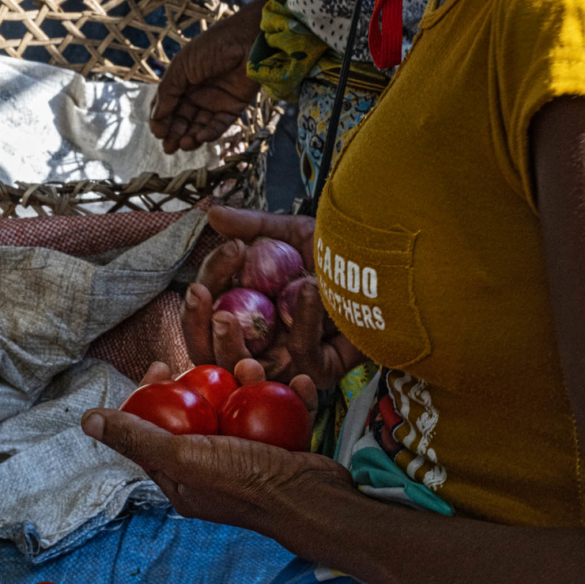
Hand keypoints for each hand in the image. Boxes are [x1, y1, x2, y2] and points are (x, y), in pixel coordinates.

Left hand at [81, 359, 353, 540]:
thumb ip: (138, 437)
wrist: (312, 500)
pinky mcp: (286, 446)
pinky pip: (285, 411)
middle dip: (211, 372)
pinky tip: (300, 383)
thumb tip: (88, 419)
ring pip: (247, 402)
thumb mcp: (184, 457)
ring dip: (253, 378)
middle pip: (205, 407)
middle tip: (210, 354)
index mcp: (184, 474)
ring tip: (256, 367)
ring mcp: (252, 453)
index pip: (157, 429)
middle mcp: (215, 464)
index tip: (161, 363)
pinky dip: (294, 395)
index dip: (153, 393)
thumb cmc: (245, 483)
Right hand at [150, 0, 267, 153]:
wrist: (245, 40)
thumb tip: (156, 117)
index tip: (158, 133)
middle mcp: (198, 93)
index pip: (168, 106)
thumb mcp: (181, 67)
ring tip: (184, 144)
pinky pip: (219, 125)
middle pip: (183, 119)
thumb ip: (168, 92)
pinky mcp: (233, 107)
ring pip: (199, 125)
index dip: (162, 121)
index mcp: (183, 81)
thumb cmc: (211, 47)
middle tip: (168, 147)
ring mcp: (216, 101)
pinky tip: (199, 137)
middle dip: (174, 134)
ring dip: (190, 137)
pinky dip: (209, 133)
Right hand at [183, 206, 364, 385]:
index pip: (212, 305)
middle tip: (201, 294)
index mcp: (249, 309)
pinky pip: (302, 357)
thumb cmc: (340, 251)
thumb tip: (211, 213)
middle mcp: (264, 339)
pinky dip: (302, 323)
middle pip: (212, 350)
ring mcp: (290, 359)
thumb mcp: (291, 233)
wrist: (387, 262)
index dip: (210, 280)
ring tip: (227, 314)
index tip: (230, 249)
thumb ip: (252, 225)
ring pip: (245, 369)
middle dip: (197, 326)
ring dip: (228, 344)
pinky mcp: (322, 369)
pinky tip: (309, 291)